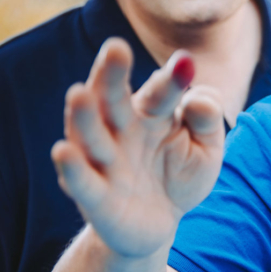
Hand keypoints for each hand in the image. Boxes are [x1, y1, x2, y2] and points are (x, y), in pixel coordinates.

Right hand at [51, 38, 223, 257]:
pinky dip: (71, 168)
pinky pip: (81, 181)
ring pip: (90, 135)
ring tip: (79, 94)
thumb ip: (207, 120)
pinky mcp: (94, 197)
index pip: (161, 93)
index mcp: (151, 114)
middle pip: (113, 100)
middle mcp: (121, 131)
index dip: (172, 79)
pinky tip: (63, 151)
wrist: (160, 222)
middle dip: (113, 77)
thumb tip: (198, 99)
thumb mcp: (206, 148)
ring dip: (84, 116)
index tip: (186, 63)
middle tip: (117, 49)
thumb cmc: (181, 175)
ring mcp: (104, 162)